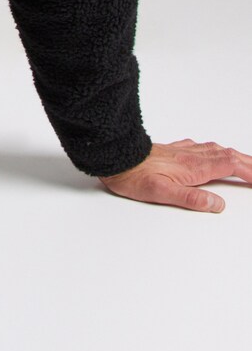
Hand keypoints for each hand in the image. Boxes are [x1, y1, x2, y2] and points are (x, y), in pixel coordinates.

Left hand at [99, 139, 251, 211]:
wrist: (113, 156)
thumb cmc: (132, 175)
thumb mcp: (161, 193)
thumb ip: (192, 198)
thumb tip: (218, 203)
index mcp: (192, 167)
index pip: (229, 166)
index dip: (248, 171)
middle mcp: (190, 155)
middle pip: (227, 155)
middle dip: (246, 162)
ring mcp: (181, 151)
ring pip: (215, 149)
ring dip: (233, 155)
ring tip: (244, 161)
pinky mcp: (171, 149)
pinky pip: (201, 147)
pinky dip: (215, 150)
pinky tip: (211, 151)